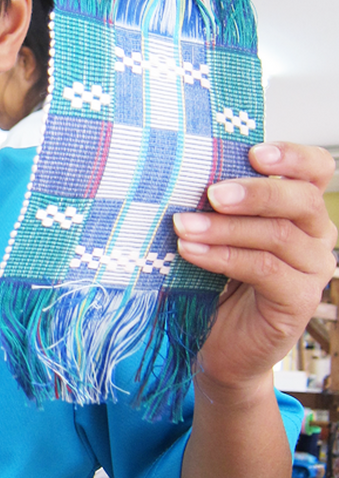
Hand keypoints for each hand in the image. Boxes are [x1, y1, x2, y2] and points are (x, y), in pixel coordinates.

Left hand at [174, 142, 336, 395]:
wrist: (218, 340)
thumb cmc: (213, 274)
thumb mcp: (215, 228)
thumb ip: (216, 201)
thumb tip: (176, 166)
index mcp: (298, 207)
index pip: (316, 170)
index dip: (292, 156)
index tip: (255, 152)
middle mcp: (315, 235)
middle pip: (301, 200)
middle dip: (254, 193)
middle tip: (212, 194)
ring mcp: (312, 270)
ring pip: (278, 235)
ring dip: (225, 228)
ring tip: (183, 226)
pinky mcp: (299, 301)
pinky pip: (265, 270)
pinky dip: (223, 257)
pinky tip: (191, 251)